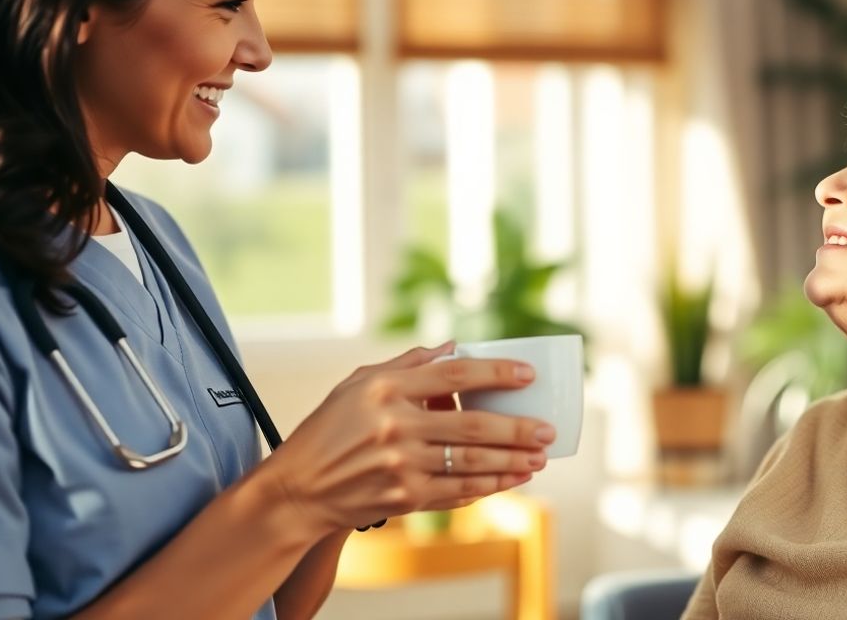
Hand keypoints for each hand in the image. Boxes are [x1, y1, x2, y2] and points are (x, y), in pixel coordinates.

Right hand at [260, 343, 554, 537]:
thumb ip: (408, 365)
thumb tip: (453, 347)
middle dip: (518, 429)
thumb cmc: (329, 429)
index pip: (455, 375)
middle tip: (548, 430)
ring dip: (512, 462)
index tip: (528, 374)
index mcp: (385, 389)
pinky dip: (487, 486)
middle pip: (473, 426)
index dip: (497, 372)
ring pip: (471, 464)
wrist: (298, 490)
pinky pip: (457, 491)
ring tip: (539, 458)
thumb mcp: (358, 384)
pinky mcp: (403, 499)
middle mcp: (395, 426)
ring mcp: (400, 466)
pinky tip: (509, 480)